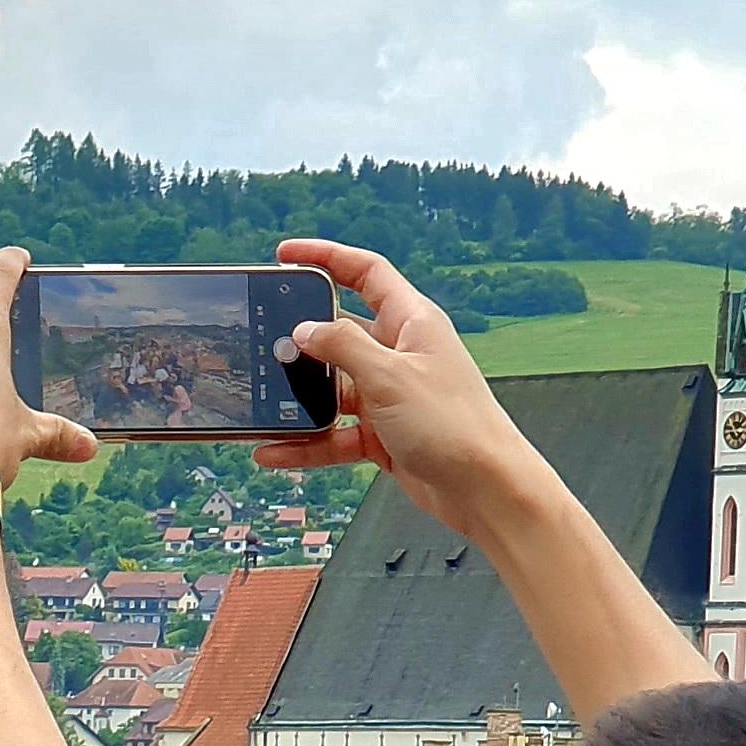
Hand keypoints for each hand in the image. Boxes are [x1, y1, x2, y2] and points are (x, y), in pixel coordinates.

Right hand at [250, 240, 545, 540]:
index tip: (284, 256)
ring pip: (333, 389)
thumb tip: (303, 330)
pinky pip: (335, 434)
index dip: (326, 258)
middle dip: (301, 339)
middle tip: (262, 342)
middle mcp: (400, 354)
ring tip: (261, 405)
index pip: (365, 273)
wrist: (484, 488)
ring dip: (299, 400)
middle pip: (340, 333)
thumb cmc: (452, 424)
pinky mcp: (383, 435)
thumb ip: (342, 348)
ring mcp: (390, 395)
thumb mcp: (389, 377)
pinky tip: (275, 450)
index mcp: (411, 322)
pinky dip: (307, 443)